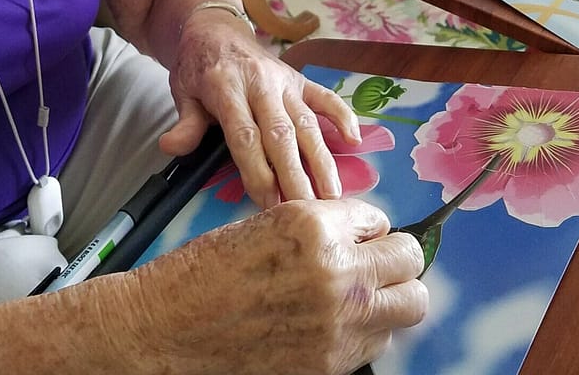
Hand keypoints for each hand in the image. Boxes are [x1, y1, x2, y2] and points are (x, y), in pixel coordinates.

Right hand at [122, 198, 428, 374]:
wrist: (169, 328)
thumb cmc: (207, 270)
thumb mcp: (266, 224)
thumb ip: (321, 226)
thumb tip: (360, 233)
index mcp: (313, 225)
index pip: (378, 218)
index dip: (365, 228)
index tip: (356, 237)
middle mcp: (335, 272)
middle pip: (409, 259)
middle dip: (394, 257)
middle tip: (374, 263)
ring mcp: (338, 323)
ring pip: (409, 304)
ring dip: (389, 296)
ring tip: (359, 296)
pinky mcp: (332, 365)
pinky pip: (379, 342)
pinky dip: (367, 332)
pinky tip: (335, 324)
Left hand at [158, 12, 359, 207]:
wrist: (215, 28)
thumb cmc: (198, 66)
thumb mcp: (182, 90)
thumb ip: (185, 122)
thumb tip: (172, 148)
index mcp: (227, 87)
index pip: (244, 135)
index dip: (257, 170)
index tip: (267, 203)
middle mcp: (260, 83)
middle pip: (281, 134)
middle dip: (295, 175)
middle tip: (307, 212)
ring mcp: (284, 80)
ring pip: (306, 122)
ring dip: (321, 159)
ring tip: (332, 195)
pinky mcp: (299, 78)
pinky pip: (325, 96)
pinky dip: (342, 115)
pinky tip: (355, 140)